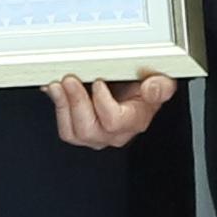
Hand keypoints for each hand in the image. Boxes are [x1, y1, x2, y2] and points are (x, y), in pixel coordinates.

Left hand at [47, 70, 178, 151]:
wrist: (135, 89)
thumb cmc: (145, 86)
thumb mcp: (161, 81)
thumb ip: (160, 86)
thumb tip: (151, 89)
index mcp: (135, 121)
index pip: (114, 121)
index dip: (102, 102)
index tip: (98, 82)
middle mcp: (115, 134)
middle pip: (89, 130)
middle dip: (76, 102)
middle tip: (70, 80)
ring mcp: (97, 136)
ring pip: (73, 133)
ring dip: (62, 107)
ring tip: (58, 86)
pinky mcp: (82, 132)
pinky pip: (65, 129)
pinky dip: (58, 108)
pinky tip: (56, 92)